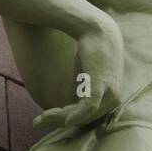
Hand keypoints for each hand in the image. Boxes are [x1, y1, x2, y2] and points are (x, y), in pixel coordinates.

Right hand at [35, 15, 123, 130]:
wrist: (97, 29)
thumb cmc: (90, 52)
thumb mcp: (82, 78)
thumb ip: (76, 95)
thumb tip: (64, 114)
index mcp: (111, 100)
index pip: (86, 117)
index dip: (64, 120)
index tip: (43, 118)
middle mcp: (114, 100)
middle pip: (83, 119)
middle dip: (58, 121)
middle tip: (37, 121)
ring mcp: (110, 93)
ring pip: (82, 115)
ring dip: (60, 118)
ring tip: (41, 118)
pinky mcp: (101, 85)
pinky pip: (88, 107)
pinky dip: (76, 115)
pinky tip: (65, 121)